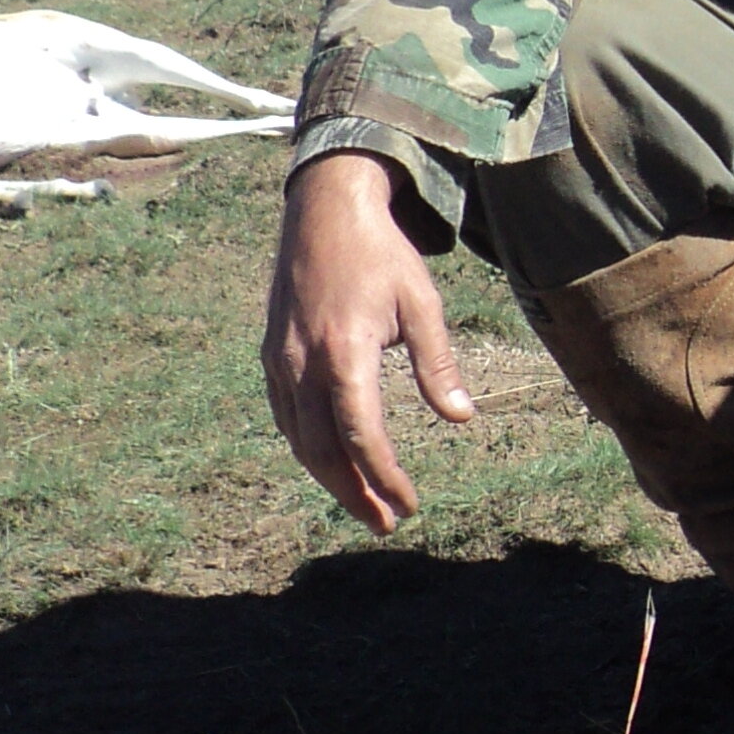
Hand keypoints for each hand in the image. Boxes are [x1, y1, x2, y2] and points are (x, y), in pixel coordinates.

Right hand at [262, 151, 474, 531]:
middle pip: (323, 451)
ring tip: (364, 505)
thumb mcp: (421, 302)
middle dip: (355, 493)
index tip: (410, 504)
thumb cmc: (380, 255)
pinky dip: (309, 449)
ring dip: (330, 479)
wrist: (324, 211)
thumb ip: (438, 363)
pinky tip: (333, 464)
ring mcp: (280, 362)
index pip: (362, 435)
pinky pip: (286, 418)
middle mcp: (302, 364)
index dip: (385, 476)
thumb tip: (462, 417)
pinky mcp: (270, 357)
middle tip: (386, 522)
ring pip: (299, 440)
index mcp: (344, 352)